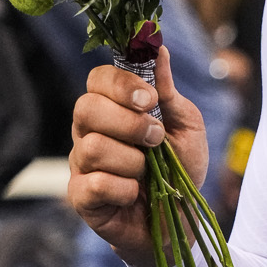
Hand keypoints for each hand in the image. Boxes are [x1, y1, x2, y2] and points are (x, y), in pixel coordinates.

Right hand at [67, 48, 208, 266]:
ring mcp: (81, 166)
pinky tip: (135, 193)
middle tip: (156, 137)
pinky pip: (94, 184)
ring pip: (91, 148)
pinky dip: (124, 188)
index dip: (121, 84)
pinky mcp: (81, 198)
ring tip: (149, 169)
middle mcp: (89, 133)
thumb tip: (159, 48)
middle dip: (128, 121)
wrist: (179, 218)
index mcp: (113, 110)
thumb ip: (169, 90)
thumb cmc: (179, 168)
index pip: (97, 79)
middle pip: (85, 108)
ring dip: (133, 159)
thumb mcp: (185, 124)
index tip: (151, 99)